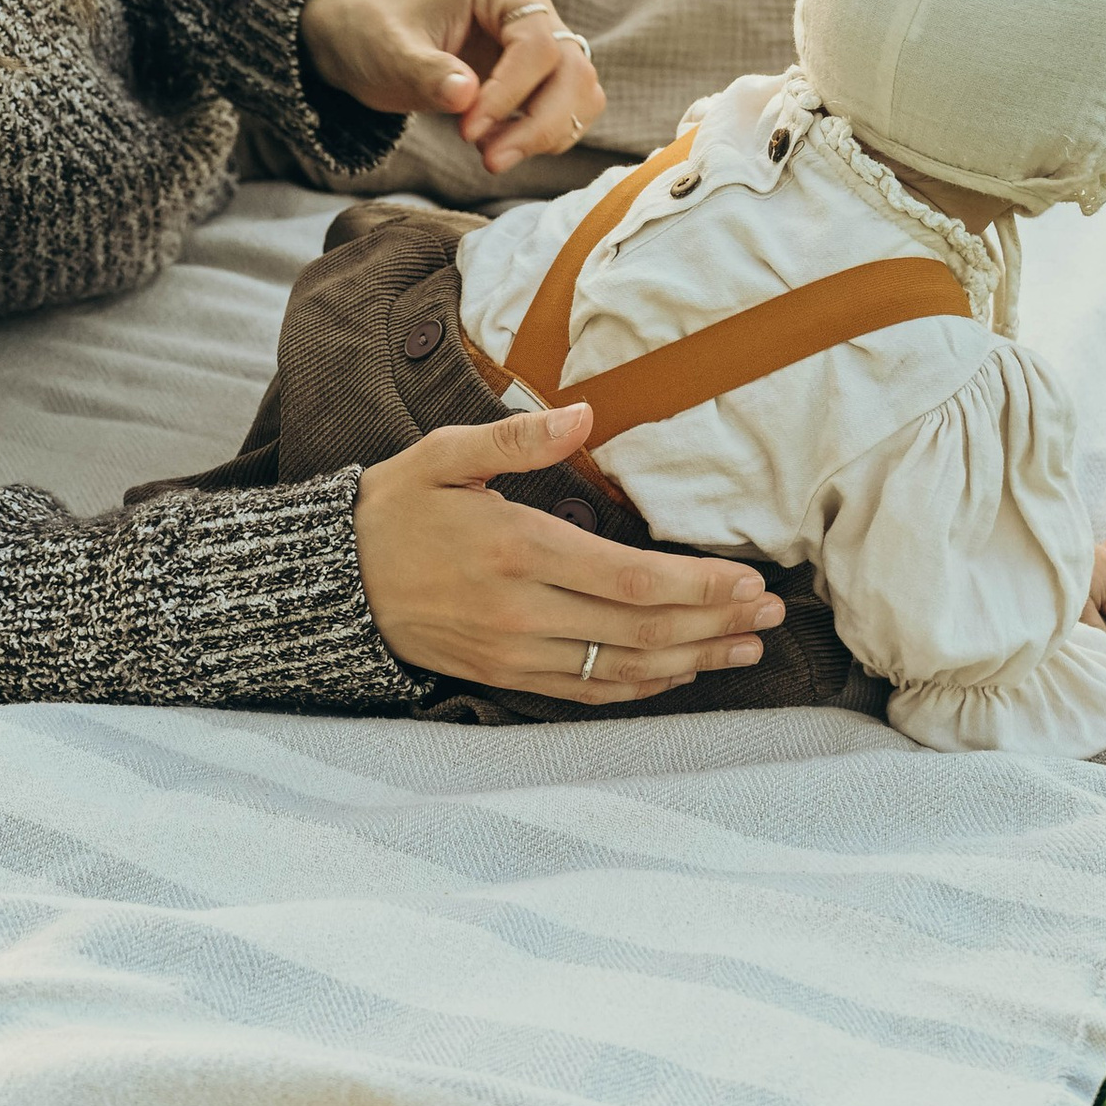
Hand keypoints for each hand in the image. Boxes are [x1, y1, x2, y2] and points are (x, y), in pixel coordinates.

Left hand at [299, 0, 604, 174]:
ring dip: (547, 134)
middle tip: (490, 160)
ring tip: (490, 157)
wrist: (358, 36)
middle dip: (540, 124)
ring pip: (580, 93)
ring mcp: (539, 43)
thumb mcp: (387, 50)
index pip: (536, 44)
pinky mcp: (536, 78)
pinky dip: (544, 137)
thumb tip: (466, 95)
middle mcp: (532, 9)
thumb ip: (426, 71)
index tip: (468, 130)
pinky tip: (497, 147)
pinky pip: (566, 110)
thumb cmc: (370, 29)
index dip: (510, 94)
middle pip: (572, 70)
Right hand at [354, 399, 782, 699]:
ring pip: (622, 667)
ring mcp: (514, 652)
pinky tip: (682, 672)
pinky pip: (587, 691)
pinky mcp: (506, 676)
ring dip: (693, 660)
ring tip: (746, 647)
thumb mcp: (445, 455)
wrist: (335, 581)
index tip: (748, 581)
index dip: (697, 586)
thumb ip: (518, 439)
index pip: (630, 579)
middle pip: (640, 628)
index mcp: (516, 550)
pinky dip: (642, 686)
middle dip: (714, 622)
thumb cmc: (397, 508)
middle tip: (770, 614)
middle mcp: (521, 611)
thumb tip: (584, 414)